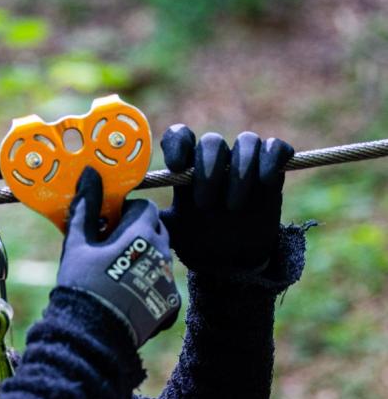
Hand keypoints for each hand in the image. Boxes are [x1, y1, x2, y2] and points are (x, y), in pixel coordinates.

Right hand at [58, 167, 179, 346]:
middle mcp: (162, 254)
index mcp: (141, 234)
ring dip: (145, 257)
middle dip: (138, 232)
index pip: (145, 207)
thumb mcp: (78, 242)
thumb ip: (85, 207)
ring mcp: (168, 280)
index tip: (109, 223)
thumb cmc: (82, 283)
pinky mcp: (170, 304)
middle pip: (157, 230)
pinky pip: (164, 284)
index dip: (127, 212)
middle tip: (113, 245)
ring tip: (119, 271)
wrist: (92, 333)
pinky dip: (150, 284)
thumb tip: (89, 174)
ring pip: (161, 257)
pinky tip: (129, 294)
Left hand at [159, 124, 294, 273]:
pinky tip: (266, 182)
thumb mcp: (169, 232)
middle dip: (209, 169)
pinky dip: (272, 158)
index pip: (180, 136)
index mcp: (188, 169)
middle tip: (204, 203)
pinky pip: (275, 148)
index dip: (179, 143)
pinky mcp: (272, 171)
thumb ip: (148, 217)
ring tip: (233, 206)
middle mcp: (215, 161)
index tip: (176, 167)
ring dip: (241, 170)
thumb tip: (124, 207)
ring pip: (247, 141)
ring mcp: (245, 163)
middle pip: (212, 141)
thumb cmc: (197, 243)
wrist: (231, 263)